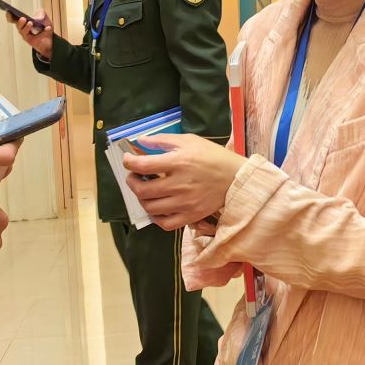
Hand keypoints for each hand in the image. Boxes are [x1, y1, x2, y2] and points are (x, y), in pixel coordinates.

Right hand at [10, 10, 55, 60]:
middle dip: (19, 22)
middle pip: (18, 26)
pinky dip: (44, 31)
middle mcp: (22, 29)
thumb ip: (41, 13)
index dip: (10, 16)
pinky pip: (37, 37)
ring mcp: (26, 36)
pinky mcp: (32, 42)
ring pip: (24, 32)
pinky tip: (48, 28)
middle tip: (23, 18)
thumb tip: (38, 17)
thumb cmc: (44, 27)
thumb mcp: (44, 17)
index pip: (13, 19)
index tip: (8, 11)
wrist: (50, 40)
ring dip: (27, 27)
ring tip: (30, 23)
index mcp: (23, 22)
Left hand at [120, 133, 246, 229]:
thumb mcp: (189, 140)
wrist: (236, 178)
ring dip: (141, 199)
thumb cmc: (212, 156)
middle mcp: (180, 184)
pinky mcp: (191, 216)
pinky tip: (157, 208)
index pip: (144, 165)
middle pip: (143, 190)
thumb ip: (163, 140)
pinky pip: (165, 223)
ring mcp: (185, 203)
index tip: (128, 160)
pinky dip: (155, 217)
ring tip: (145, 191)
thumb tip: (140, 141)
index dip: (129, 163)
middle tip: (135, 177)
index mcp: (179, 162)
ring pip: (150, 208)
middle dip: (132, 182)